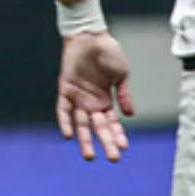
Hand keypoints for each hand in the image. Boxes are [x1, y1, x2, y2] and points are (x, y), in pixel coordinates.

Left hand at [56, 31, 133, 162]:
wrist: (91, 36)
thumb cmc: (108, 52)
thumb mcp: (122, 75)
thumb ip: (124, 94)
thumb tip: (131, 115)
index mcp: (106, 100)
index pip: (112, 123)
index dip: (118, 135)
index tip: (124, 148)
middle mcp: (91, 103)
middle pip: (98, 127)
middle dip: (105, 143)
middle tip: (113, 159)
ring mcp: (78, 97)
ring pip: (80, 124)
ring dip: (85, 139)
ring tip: (90, 156)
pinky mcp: (65, 90)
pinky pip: (63, 110)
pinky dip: (65, 122)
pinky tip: (68, 135)